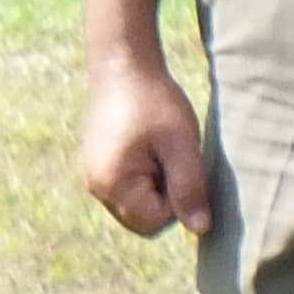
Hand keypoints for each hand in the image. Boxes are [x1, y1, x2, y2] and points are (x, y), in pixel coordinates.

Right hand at [80, 49, 212, 236]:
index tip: (180, 163)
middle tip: (172, 157)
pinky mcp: (98, 165)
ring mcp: (94, 176)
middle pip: (143, 219)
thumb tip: (200, 229)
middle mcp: (96, 187)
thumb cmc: (153, 101)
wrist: (121, 64)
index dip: (179, 200)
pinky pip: (127, 189)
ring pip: (136, 205)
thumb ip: (190, 188)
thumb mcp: (181, 144)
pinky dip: (144, 176)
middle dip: (165, 198)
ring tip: (159, 149)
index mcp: (112, 184)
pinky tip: (148, 146)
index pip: (156, 222)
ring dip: (156, 186)